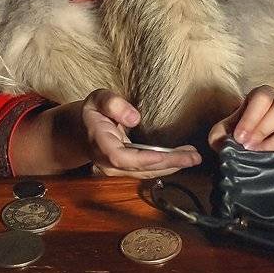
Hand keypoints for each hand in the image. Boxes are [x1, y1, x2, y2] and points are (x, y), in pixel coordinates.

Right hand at [80, 89, 201, 178]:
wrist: (80, 130)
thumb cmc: (92, 112)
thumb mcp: (97, 99)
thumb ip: (112, 103)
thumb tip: (135, 118)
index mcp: (100, 143)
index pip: (122, 158)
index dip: (146, 159)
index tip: (169, 155)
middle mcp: (108, 162)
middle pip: (140, 169)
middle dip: (169, 164)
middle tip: (193, 157)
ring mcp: (116, 169)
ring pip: (146, 173)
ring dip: (171, 167)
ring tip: (193, 157)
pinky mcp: (126, 170)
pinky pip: (147, 171)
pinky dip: (165, 166)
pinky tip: (181, 159)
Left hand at [207, 86, 273, 152]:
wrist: (254, 148)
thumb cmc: (240, 135)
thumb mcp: (224, 133)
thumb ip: (220, 136)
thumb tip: (225, 144)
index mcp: (264, 95)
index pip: (262, 97)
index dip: (251, 118)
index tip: (240, 137)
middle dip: (264, 129)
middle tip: (249, 146)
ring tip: (261, 155)